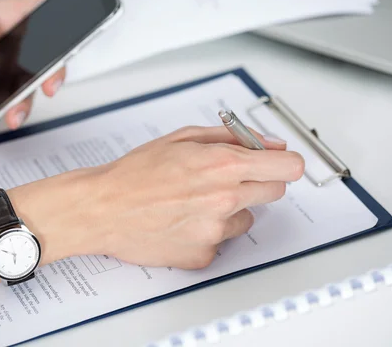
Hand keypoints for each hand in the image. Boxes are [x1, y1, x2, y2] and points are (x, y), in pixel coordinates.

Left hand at [0, 0, 63, 128]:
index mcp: (1, 19)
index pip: (39, 11)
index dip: (57, 23)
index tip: (56, 43)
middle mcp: (8, 46)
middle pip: (45, 57)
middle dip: (51, 74)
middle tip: (45, 86)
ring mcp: (3, 73)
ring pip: (27, 90)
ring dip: (22, 106)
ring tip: (9, 115)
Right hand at [17, 126, 304, 269]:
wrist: (103, 209)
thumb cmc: (135, 173)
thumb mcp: (183, 138)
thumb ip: (232, 137)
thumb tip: (267, 144)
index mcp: (222, 165)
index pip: (288, 167)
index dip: (286, 163)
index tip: (281, 164)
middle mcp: (224, 200)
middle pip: (274, 192)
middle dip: (258, 182)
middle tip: (227, 179)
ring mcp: (215, 231)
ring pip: (247, 219)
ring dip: (231, 209)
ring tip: (194, 202)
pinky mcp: (203, 255)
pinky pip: (221, 241)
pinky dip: (208, 231)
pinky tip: (182, 221)